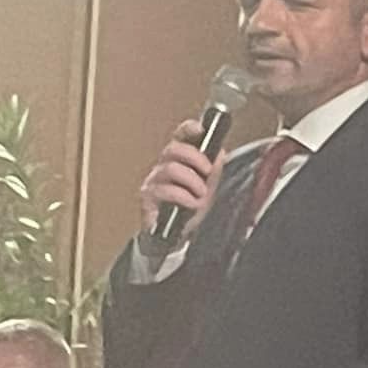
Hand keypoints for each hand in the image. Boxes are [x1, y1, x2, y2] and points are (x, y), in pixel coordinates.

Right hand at [139, 118, 222, 245]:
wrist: (177, 238)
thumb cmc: (189, 211)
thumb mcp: (208, 188)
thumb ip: (213, 170)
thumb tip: (219, 152)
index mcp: (178, 161)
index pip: (179, 137)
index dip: (188, 129)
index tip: (200, 129)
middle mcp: (163, 167)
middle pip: (173, 148)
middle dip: (195, 157)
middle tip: (208, 171)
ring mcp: (153, 181)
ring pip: (171, 168)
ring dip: (192, 181)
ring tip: (200, 195)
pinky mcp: (147, 198)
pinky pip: (165, 190)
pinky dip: (183, 196)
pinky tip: (191, 204)